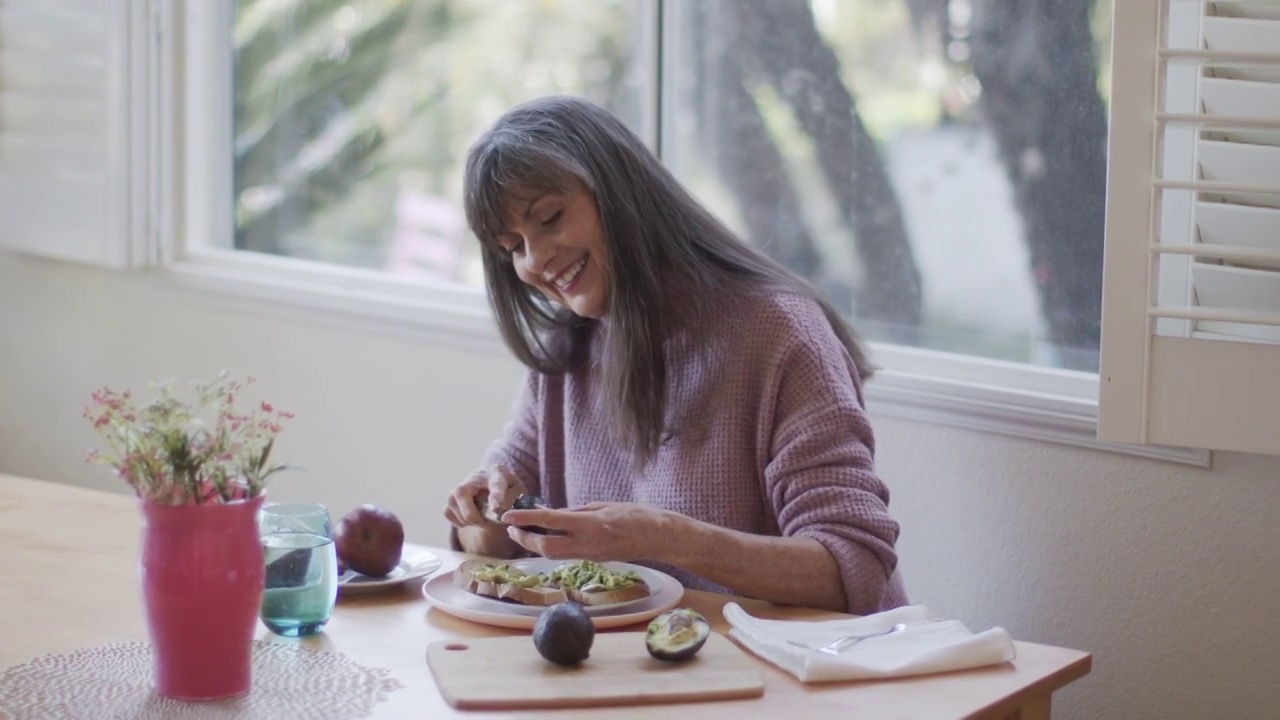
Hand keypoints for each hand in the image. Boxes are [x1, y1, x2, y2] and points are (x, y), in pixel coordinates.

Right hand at [443, 465, 525, 528]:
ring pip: (458, 512)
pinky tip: (473, 514)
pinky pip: (450, 515)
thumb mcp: (518, 492)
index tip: (496, 508)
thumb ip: (513, 501)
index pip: (496, 485)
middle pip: (464, 497)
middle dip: (475, 516)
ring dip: (472, 521)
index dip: (495, 497)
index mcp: (497, 474)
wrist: (490, 481)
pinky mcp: (449, 500)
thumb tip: (499, 513)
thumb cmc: (506, 488)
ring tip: (483, 515)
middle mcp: (473, 478)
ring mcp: (458, 488)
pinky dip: (462, 522)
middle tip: (488, 521)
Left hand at [500, 502, 676, 562]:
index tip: (508, 515)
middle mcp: (587, 543)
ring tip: (523, 533)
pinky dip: (552, 547)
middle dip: (524, 539)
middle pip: (545, 547)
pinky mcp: (595, 560)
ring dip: (535, 545)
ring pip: (553, 554)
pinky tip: (547, 538)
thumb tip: (556, 515)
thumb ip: (578, 512)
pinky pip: (567, 555)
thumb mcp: (604, 505)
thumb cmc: (637, 515)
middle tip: (511, 528)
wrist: (659, 537)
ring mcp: (591, 555)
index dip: (526, 518)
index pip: (549, 521)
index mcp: (590, 524)